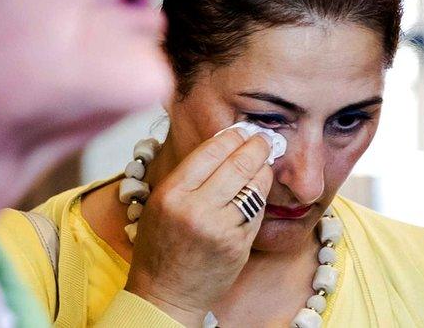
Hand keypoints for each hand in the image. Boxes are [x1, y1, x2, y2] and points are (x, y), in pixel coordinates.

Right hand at [124, 128, 273, 325]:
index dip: (230, 137)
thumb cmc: (159, 248)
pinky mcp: (239, 245)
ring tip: (264, 160)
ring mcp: (221, 229)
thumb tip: (220, 147)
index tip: (240, 131)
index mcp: (171, 194)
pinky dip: (261, 196)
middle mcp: (196, 209)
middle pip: (236, 165)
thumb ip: (187, 177)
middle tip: (263, 139)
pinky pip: (257, 211)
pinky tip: (260, 188)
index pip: (209, 153)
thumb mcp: (159, 204)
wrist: (165, 293)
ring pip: (253, 187)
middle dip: (255, 147)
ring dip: (263, 170)